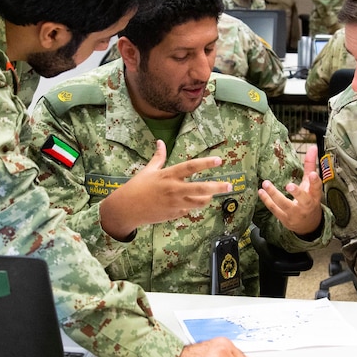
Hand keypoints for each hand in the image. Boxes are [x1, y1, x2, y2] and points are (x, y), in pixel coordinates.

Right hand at [99, 140, 232, 239]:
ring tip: (211, 194)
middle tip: (229, 185)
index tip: (219, 160)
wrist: (127, 209)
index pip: (190, 167)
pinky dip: (192, 206)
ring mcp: (175, 204)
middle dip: (217, 187)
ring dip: (207, 198)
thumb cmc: (137, 187)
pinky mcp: (174, 214)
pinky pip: (189, 210)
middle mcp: (174, 189)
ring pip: (199, 202)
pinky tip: (189, 202)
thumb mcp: (148, 170)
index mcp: (168, 175)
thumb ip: (158, 157)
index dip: (205, 163)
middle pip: (201, 188)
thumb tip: (161, 142)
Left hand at [257, 145, 323, 236]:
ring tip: (265, 184)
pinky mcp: (284, 218)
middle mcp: (306, 205)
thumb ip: (310, 165)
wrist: (308, 225)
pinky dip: (267, 200)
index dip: (315, 182)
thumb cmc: (309, 200)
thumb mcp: (311, 184)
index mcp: (314, 196)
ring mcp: (295, 213)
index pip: (316, 188)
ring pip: (284, 204)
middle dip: (296, 193)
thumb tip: (313, 147)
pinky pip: (274, 209)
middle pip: (303, 199)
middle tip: (289, 185)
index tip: (313, 175)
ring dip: (274, 194)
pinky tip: (261, 192)